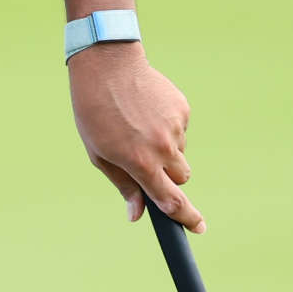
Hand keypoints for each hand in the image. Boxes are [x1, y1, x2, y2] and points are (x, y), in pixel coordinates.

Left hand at [68, 42, 204, 232]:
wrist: (107, 64)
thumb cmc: (94, 111)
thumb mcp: (99, 153)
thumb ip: (124, 185)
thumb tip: (138, 214)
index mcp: (140, 163)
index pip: (172, 201)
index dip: (187, 218)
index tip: (198, 227)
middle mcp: (162, 148)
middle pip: (181, 178)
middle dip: (168, 176)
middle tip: (145, 159)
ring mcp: (175, 127)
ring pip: (180, 152)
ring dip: (165, 148)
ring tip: (137, 125)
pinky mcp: (182, 108)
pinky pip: (180, 129)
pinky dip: (167, 126)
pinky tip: (146, 110)